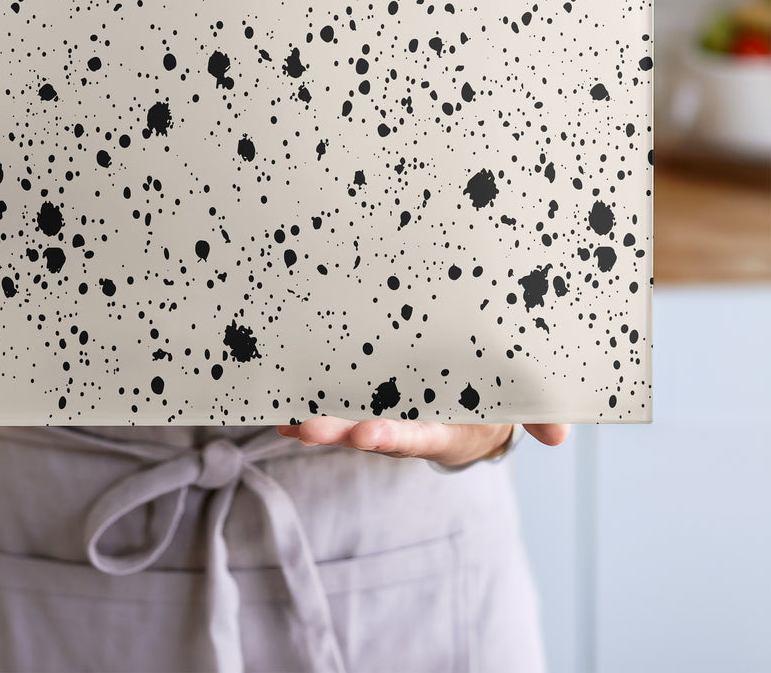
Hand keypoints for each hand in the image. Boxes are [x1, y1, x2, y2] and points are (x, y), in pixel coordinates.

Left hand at [276, 417, 568, 467]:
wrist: (476, 407)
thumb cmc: (496, 402)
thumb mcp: (520, 407)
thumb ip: (537, 417)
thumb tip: (558, 437)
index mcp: (443, 430)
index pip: (416, 435)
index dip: (391, 436)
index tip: (366, 434)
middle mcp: (408, 429)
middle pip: (371, 433)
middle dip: (340, 433)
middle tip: (309, 429)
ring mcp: (386, 419)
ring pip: (349, 423)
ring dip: (319, 424)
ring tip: (288, 421)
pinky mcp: (369, 406)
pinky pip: (339, 410)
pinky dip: (311, 411)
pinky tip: (280, 410)